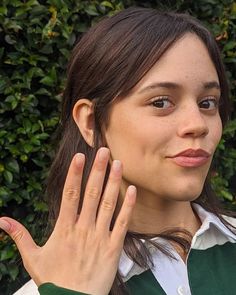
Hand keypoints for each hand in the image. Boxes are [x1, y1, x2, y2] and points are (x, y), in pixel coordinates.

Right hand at [0, 147, 135, 294]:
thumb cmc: (53, 280)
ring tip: (118, 164)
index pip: (70, 195)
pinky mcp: (113, 247)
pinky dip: (128, 206)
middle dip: (97, 170)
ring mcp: (100, 237)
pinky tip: (132, 191)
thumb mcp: (32, 258)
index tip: (80, 157)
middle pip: (91, 193)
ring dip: (114, 182)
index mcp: (64, 228)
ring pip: (108, 204)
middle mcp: (83, 228)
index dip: (75, 174)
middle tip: (104, 151)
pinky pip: (122, 223)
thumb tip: (1, 221)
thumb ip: (19, 236)